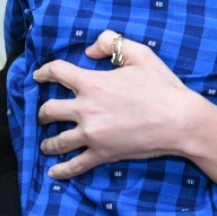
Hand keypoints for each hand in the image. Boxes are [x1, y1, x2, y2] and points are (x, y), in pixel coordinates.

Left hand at [34, 30, 199, 179]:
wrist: (179, 120)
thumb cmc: (162, 86)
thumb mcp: (140, 54)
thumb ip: (111, 43)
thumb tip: (89, 51)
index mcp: (92, 83)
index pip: (57, 72)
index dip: (43, 72)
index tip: (37, 76)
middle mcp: (86, 109)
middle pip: (48, 110)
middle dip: (42, 111)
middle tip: (44, 114)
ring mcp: (92, 135)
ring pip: (57, 141)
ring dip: (47, 142)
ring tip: (46, 144)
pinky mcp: (102, 154)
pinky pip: (74, 166)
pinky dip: (61, 171)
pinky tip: (54, 172)